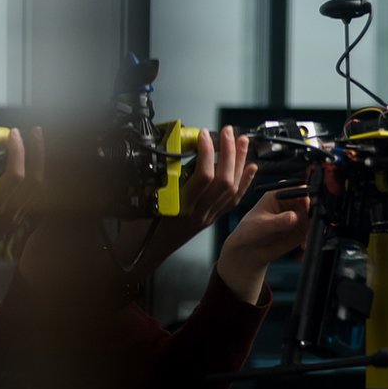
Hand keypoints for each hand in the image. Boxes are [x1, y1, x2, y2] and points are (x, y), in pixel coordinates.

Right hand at [0, 125, 37, 283]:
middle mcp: (11, 214)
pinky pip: (33, 198)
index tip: (14, 134)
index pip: (16, 175)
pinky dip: (35, 179)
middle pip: (36, 180)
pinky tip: (30, 168)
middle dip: (38, 153)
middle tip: (35, 132)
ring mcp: (16, 220)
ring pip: (39, 190)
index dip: (19, 151)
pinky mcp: (16, 223)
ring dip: (40, 165)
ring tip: (35, 146)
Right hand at [112, 126, 254, 274]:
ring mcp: (206, 218)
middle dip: (229, 153)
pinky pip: (232, 200)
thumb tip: (172, 155)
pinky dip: (243, 182)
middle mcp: (198, 214)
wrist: (140, 257)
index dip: (207, 153)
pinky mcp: (208, 219)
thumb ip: (159, 180)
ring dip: (239, 162)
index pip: (203, 177)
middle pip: (223, 181)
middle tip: (227, 131)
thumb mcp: (142, 202)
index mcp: (181, 209)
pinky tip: (250, 168)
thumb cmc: (138, 232)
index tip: (203, 135)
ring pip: (232, 189)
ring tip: (242, 141)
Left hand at [214, 185, 312, 305]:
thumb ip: (278, 221)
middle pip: (310, 202)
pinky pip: (312, 231)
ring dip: (313, 227)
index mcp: (279, 195)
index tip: (307, 205)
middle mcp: (291, 203)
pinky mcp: (302, 230)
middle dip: (313, 212)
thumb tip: (293, 217)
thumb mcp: (261, 225)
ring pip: (314, 217)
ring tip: (304, 238)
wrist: (249, 250)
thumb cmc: (249, 231)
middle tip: (308, 224)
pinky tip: (303, 246)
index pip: (297, 189)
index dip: (306, 194)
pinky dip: (311, 238)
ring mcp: (298, 216)